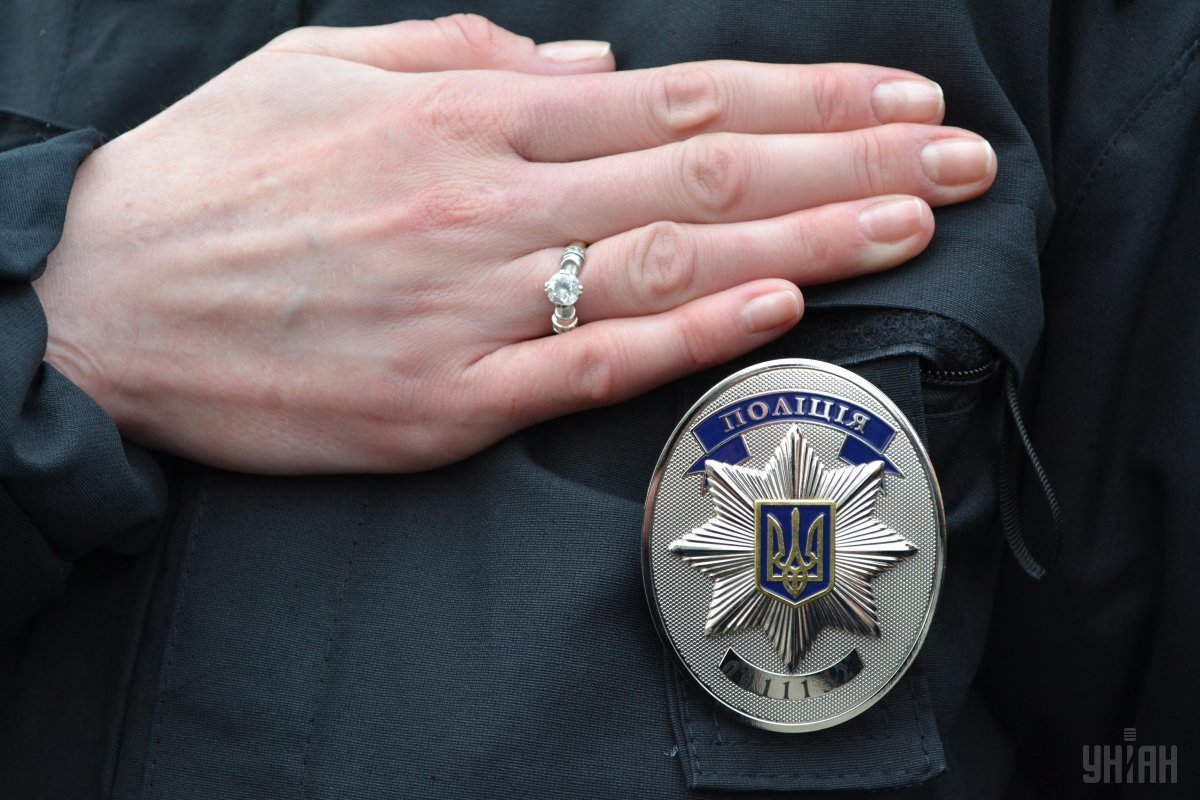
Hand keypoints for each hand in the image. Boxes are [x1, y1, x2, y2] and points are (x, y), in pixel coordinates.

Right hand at [36, 15, 995, 472]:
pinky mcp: (445, 402)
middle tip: (964, 155)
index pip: (675, 98)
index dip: (803, 98)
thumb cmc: (205, 182)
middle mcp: (487, 200)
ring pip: (673, 260)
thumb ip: (463, 51)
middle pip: (706, 170)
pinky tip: (780, 304)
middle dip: (852, 157)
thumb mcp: (320, 67)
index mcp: (466, 117)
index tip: (899, 99)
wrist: (96, 305)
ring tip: (920, 218)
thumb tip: (589, 63)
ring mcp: (471, 306)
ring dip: (812, 235)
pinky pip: (589, 361)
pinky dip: (693, 333)